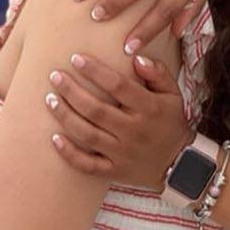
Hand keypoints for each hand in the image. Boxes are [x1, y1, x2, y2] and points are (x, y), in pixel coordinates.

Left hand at [46, 53, 192, 188]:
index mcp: (149, 108)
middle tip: (55, 76)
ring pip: (88, 135)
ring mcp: (123, 153)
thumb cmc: (171, 121)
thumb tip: (136, 57)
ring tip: (50, 99)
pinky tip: (54, 138)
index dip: (95, 71)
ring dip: (66, 116)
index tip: (76, 58)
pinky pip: (88, 165)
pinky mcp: (114, 171)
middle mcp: (134, 130)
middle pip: (97, 110)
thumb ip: (157, 73)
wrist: (180, 164)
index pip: (118, 86)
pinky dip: (69, 153)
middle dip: (72, 91)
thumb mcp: (173, 94)